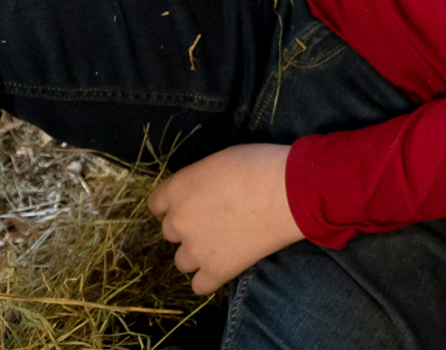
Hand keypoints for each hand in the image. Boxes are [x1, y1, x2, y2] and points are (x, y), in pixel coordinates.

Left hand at [147, 142, 304, 293]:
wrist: (289, 192)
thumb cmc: (260, 166)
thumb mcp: (219, 161)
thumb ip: (199, 180)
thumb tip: (202, 192)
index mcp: (177, 189)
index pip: (156, 203)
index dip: (174, 204)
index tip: (192, 203)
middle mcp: (179, 221)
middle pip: (170, 232)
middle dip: (188, 227)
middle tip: (215, 220)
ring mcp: (196, 249)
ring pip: (182, 261)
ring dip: (197, 254)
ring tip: (223, 243)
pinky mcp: (217, 270)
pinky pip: (199, 285)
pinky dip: (210, 278)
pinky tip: (225, 265)